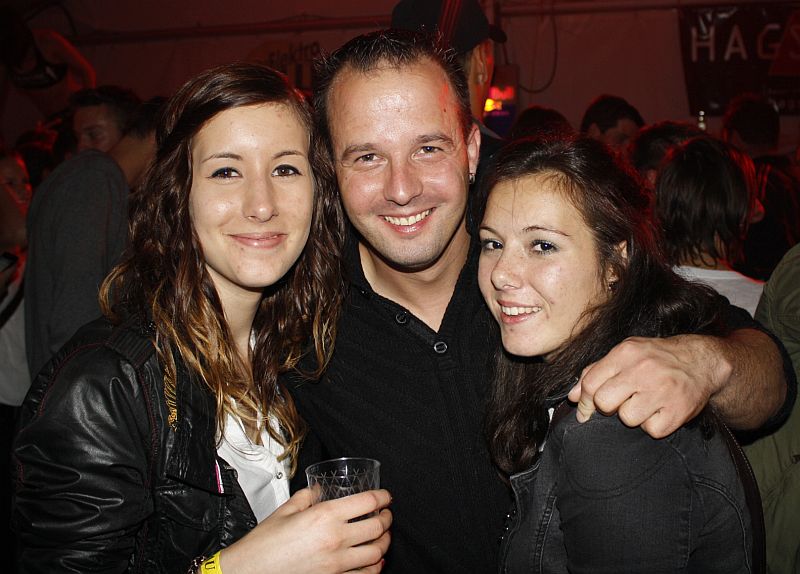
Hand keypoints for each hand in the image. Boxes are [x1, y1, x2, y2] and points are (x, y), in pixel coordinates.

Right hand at [220, 488, 391, 573]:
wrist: (250, 572)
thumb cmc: (264, 544)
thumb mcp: (286, 511)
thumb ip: (306, 497)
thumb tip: (318, 490)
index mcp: (324, 516)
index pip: (367, 502)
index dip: (383, 497)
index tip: (386, 496)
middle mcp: (335, 539)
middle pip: (378, 526)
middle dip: (387, 518)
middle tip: (386, 514)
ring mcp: (337, 563)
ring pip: (376, 552)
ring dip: (385, 542)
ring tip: (383, 535)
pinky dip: (375, 566)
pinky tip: (374, 560)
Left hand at [568, 335, 727, 437]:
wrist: (701, 362)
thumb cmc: (657, 358)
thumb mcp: (626, 353)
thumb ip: (596, 371)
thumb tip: (573, 396)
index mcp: (626, 353)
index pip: (591, 382)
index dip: (584, 401)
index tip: (585, 410)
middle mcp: (644, 370)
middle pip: (605, 403)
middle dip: (608, 407)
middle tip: (622, 402)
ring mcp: (662, 391)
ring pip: (627, 419)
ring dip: (633, 416)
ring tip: (645, 403)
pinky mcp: (678, 411)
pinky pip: (652, 430)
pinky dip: (654, 424)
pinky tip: (660, 410)